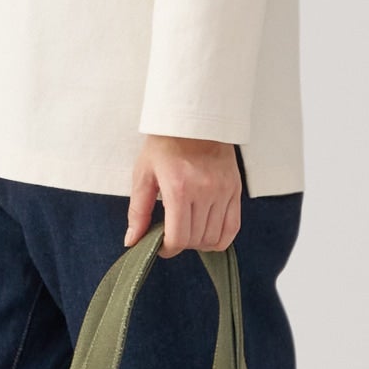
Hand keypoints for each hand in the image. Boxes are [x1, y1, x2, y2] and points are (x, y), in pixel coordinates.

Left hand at [125, 136, 241, 254]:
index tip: (161, 246)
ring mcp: (223, 191)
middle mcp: (205, 191)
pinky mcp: (235, 189)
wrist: (195, 119)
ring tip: (188, 231)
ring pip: (214, 237)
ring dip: (199, 242)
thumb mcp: (144, 174)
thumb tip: (133, 240)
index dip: (167, 249)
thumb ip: (138, 211)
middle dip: (181, 244)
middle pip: (196, 240)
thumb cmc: (166, 143)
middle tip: (171, 236)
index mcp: (179, 188)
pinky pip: (232, 227)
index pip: (178, 238)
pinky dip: (220, 238)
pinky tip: (207, 234)